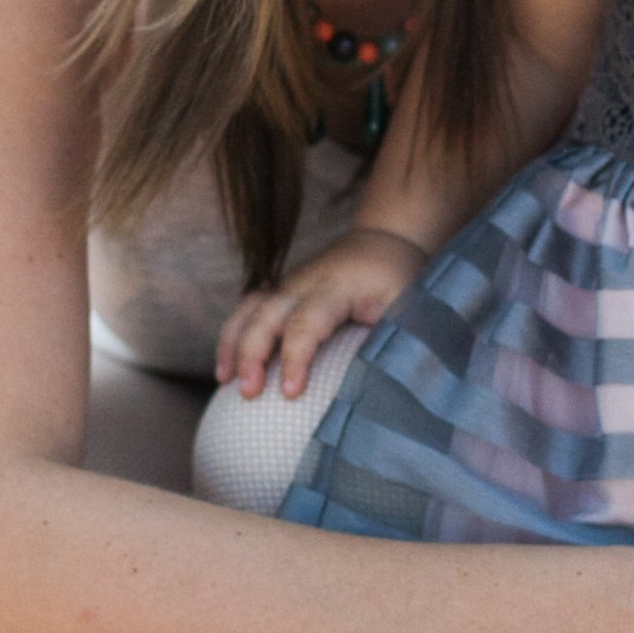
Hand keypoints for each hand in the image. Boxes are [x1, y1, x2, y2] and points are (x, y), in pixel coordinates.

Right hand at [213, 229, 429, 398]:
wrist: (385, 239)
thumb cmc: (400, 279)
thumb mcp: (408, 305)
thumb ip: (392, 338)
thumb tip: (380, 388)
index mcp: (339, 286)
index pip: (308, 321)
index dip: (296, 357)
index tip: (289, 393)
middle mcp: (305, 281)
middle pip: (267, 313)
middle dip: (252, 354)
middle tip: (248, 394)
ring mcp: (288, 283)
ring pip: (250, 309)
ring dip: (233, 345)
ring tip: (225, 382)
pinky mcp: (281, 290)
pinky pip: (248, 310)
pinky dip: (232, 337)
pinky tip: (225, 369)